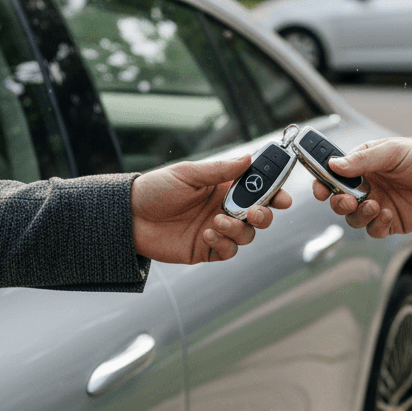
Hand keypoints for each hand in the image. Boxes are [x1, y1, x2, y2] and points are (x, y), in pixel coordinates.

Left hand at [131, 154, 291, 262]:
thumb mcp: (187, 174)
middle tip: (254, 212)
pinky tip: (207, 235)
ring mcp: (218, 230)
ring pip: (248, 235)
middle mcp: (225, 208)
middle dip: (264, 215)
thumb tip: (248, 159)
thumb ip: (219, 170)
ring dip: (239, 229)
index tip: (283, 197)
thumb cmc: (155, 189)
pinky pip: (228, 251)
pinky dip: (224, 244)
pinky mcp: (207, 249)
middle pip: (260, 215)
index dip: (274, 192)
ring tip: (217, 222)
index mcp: (224, 186)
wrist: (128, 218)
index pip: (258, 189)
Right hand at [313, 138, 411, 237]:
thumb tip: (334, 165)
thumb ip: (363, 160)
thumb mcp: (393, 152)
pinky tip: (387, 215)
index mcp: (365, 163)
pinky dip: (375, 225)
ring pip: (353, 218)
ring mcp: (379, 204)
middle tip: (346, 200)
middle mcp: (369, 185)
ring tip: (374, 205)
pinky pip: (373, 230)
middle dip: (338, 202)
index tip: (320, 188)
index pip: (334, 173)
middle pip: (338, 199)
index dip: (323, 181)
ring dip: (358, 214)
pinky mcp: (391, 222)